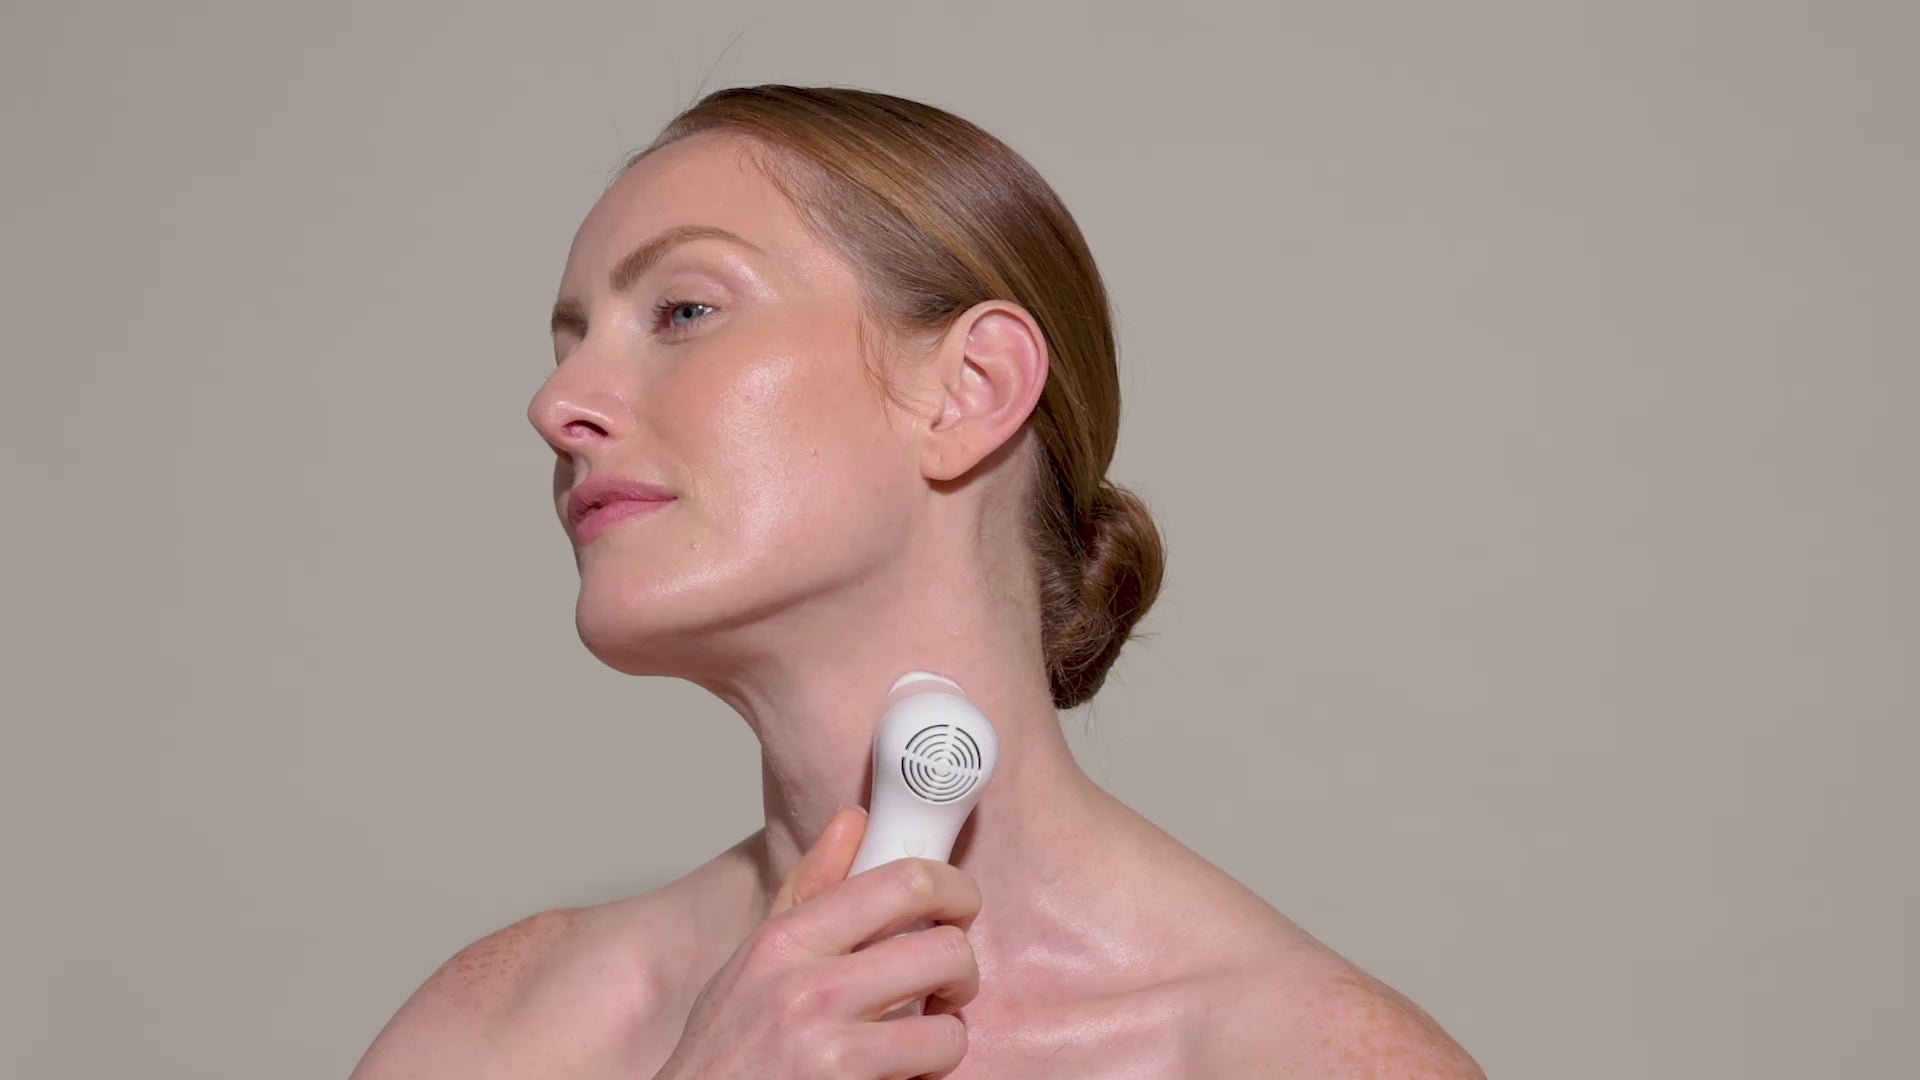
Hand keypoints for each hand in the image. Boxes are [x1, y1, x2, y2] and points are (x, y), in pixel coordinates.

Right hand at [651, 806, 982, 1078]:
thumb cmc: (725, 1048)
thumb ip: (808, 887)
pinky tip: (895, 1075)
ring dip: (945, 1038)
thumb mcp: (755, 958)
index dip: (954, 888)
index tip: (960, 905)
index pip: (903, 883)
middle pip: (945, 951)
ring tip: (920, 1039)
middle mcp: (810, 993)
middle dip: (961, 970)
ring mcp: (831, 1056)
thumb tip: (853, 820)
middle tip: (947, 983)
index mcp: (788, 942)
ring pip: (948, 1031)